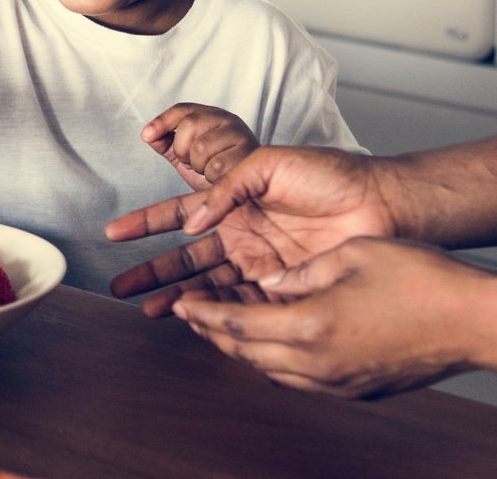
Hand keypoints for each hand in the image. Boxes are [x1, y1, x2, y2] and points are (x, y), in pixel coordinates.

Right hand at [105, 145, 395, 314]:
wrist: (378, 202)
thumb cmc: (327, 173)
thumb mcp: (266, 164)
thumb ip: (225, 188)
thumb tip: (193, 223)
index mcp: (231, 201)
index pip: (178, 213)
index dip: (146, 223)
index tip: (115, 232)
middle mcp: (239, 233)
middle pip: (184, 257)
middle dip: (151, 271)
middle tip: (120, 286)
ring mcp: (258, 263)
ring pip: (206, 285)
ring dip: (176, 297)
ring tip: (146, 311)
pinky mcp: (281, 288)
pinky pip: (241, 304)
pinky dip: (216, 313)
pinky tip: (194, 319)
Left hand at [141, 103, 258, 190]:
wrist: (247, 194)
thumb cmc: (215, 172)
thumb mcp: (186, 156)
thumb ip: (166, 143)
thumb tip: (147, 135)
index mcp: (210, 116)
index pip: (182, 110)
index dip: (161, 121)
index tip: (146, 135)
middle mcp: (227, 119)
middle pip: (189, 124)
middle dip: (182, 149)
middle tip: (191, 163)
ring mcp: (240, 135)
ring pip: (201, 147)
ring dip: (198, 165)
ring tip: (207, 171)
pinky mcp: (250, 155)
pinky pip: (217, 166)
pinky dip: (211, 177)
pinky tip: (218, 179)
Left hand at [172, 236, 496, 398]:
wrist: (473, 320)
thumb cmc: (417, 277)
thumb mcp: (349, 255)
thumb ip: (298, 272)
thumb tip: (266, 280)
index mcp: (311, 325)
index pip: (235, 325)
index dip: (202, 313)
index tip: (179, 303)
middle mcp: (319, 363)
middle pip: (246, 353)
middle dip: (212, 333)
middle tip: (189, 313)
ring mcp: (339, 383)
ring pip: (270, 370)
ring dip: (241, 349)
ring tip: (221, 326)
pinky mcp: (357, 390)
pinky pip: (299, 378)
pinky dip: (273, 360)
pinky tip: (270, 340)